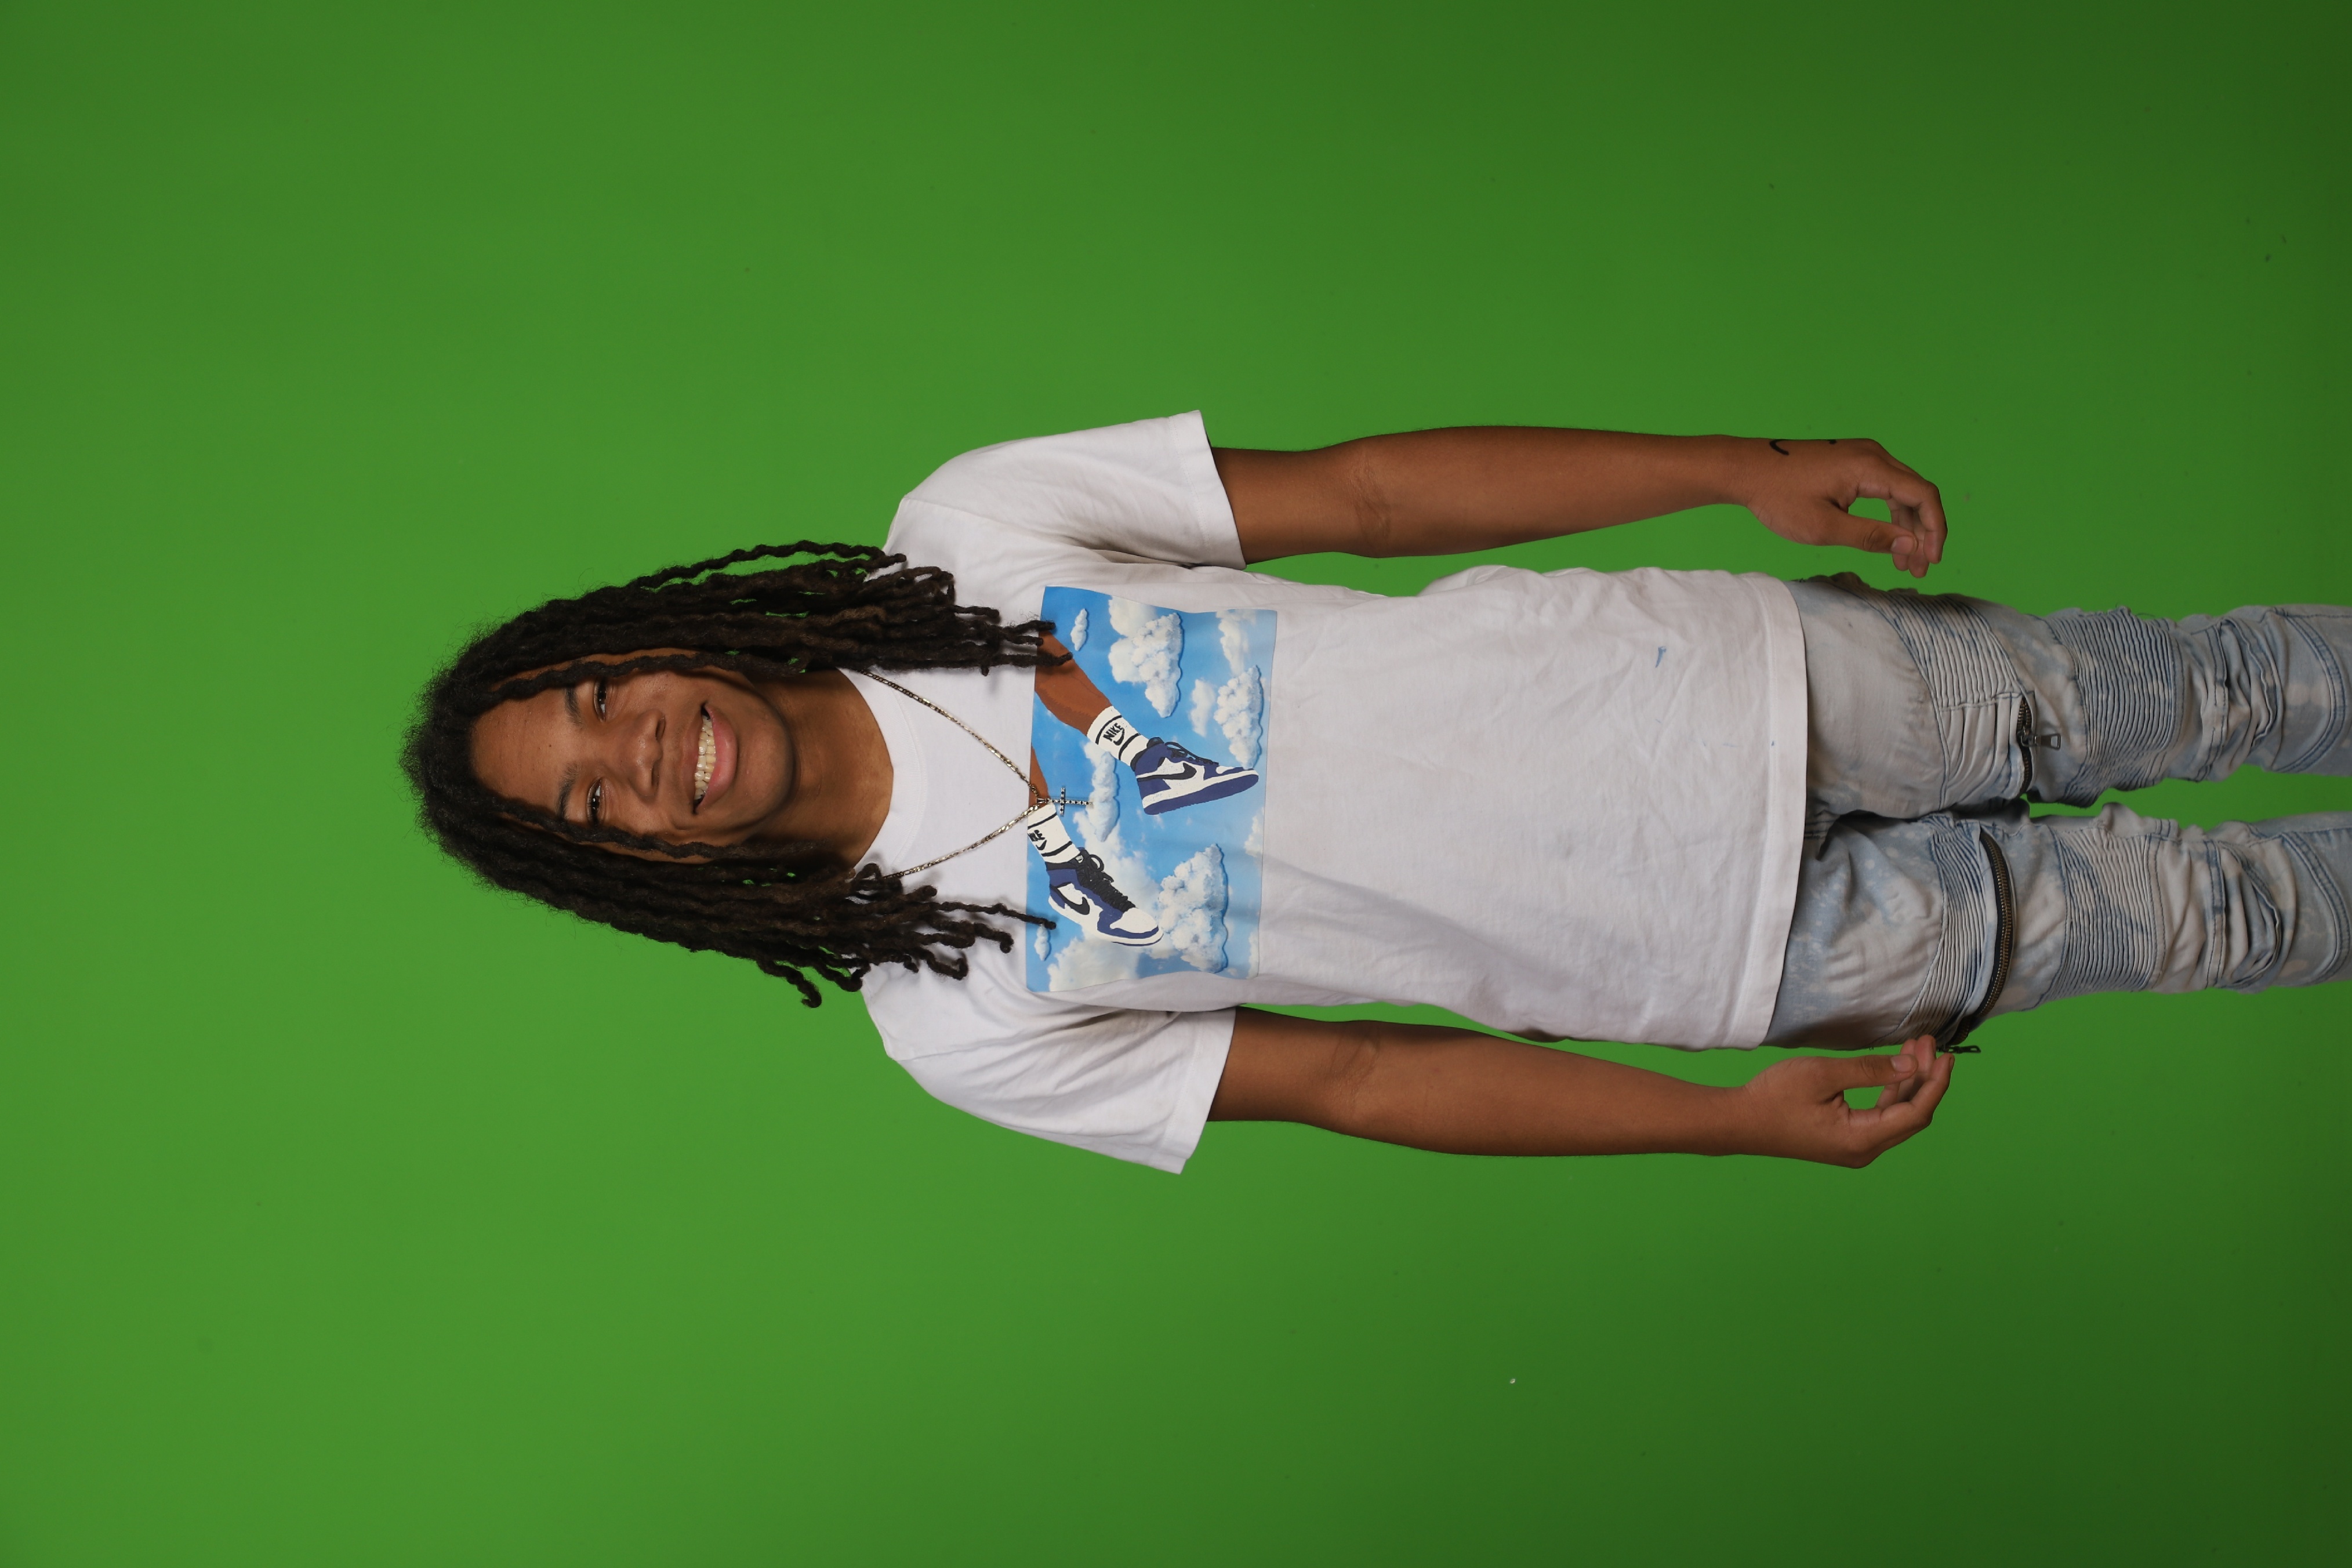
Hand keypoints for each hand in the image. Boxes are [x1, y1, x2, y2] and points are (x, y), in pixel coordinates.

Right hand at [1731, 1037, 1952, 1165]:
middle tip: (1927, 1043)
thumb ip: (1869, 1070)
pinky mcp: (1844, 1140)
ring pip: (1896, 1116)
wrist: (1740, 1122)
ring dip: (1908, 1083)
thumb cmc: (1774, 1098)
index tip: (1945, 1055)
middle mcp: (1864, 1150)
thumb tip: (1910, 1067)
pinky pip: (1880, 1118)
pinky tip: (1894, 1072)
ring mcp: (1854, 1148)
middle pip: (1911, 1115)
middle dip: (1925, 1078)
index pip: (1915, 1112)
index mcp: (1862, 1139)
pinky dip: (1891, 1093)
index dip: (1935, 1083)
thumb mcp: (1823, 1075)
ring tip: (1914, 1050)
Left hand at [1738, 439, 1947, 579]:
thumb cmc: (1777, 497)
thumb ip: (1870, 536)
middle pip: (1916, 493)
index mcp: (1869, 466)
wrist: (1744, 469)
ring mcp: (1861, 455)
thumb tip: (1909, 545)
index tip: (1930, 560)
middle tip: (1917, 569)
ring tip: (1903, 562)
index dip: (1934, 529)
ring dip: (1906, 526)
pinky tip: (1886, 540)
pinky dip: (1888, 514)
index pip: (1922, 495)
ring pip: (1900, 491)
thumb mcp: (1823, 527)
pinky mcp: (1850, 461)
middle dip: (1922, 533)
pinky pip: (1882, 487)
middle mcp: (1872, 454)